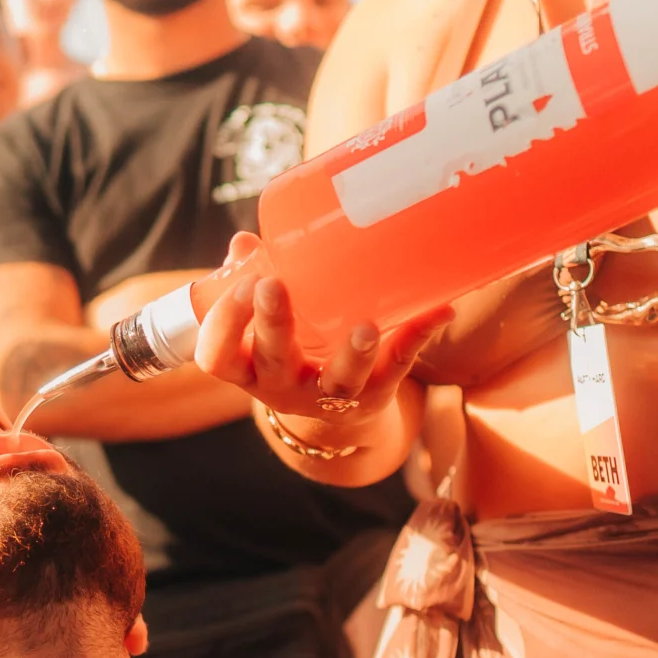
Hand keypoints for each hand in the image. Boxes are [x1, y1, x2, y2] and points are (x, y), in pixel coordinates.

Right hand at [190, 234, 448, 421]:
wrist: (335, 415)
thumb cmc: (293, 351)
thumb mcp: (266, 327)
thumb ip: (253, 281)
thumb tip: (244, 242)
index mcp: (249, 369)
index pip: (218, 357)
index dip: (224, 325)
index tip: (242, 286)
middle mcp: (283, 388)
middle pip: (274, 360)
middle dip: (273, 324)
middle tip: (273, 286)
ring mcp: (328, 397)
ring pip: (340, 380)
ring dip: (353, 353)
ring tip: (365, 325)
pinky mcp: (373, 397)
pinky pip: (397, 369)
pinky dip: (418, 336)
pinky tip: (439, 310)